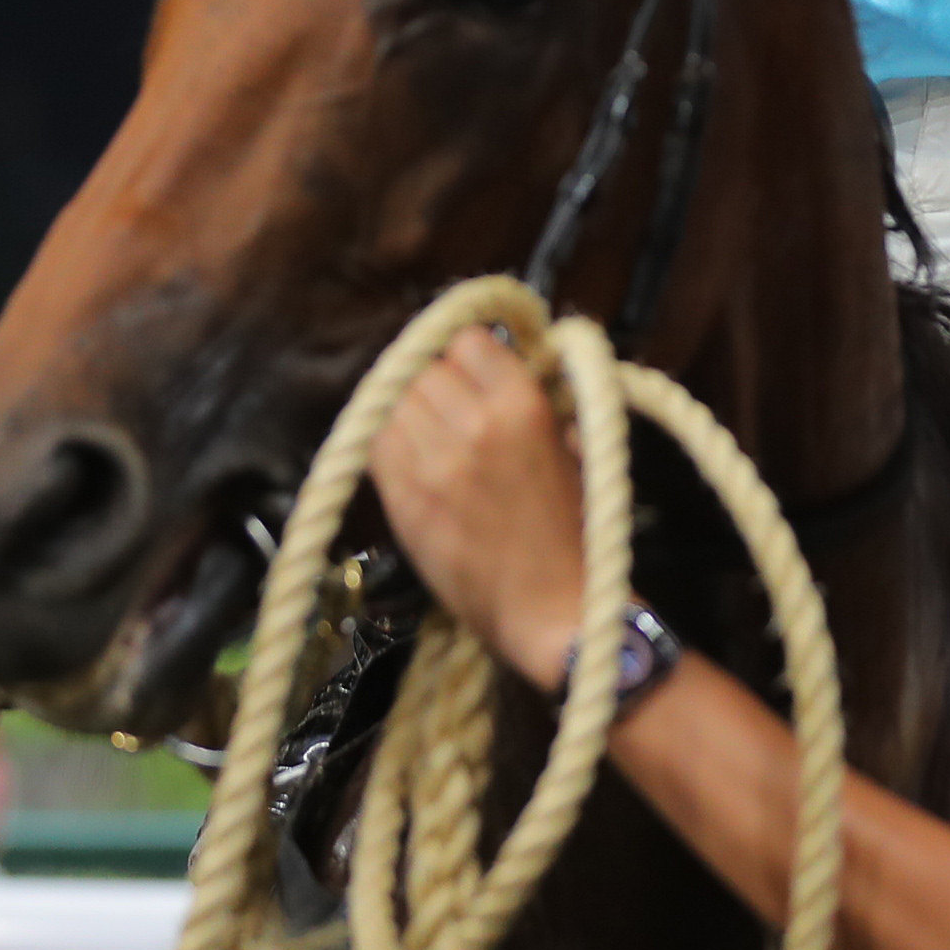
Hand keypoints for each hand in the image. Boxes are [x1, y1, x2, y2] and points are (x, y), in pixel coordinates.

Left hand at [366, 329, 587, 685]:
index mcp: (522, 407)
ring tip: (429, 435)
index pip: (467, 341)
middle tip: (453, 409)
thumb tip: (505, 364)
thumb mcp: (574, 447)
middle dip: (438, 383)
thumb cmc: (575, 531)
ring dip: (409, 412)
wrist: (550, 608)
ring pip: (393, 403)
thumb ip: (537, 399)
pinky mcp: (401, 500)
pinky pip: (374, 445)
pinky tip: (411, 461)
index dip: (470, 356)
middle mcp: (471, 426)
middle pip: (425, 369)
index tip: (476, 374)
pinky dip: (388, 444)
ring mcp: (430, 464)